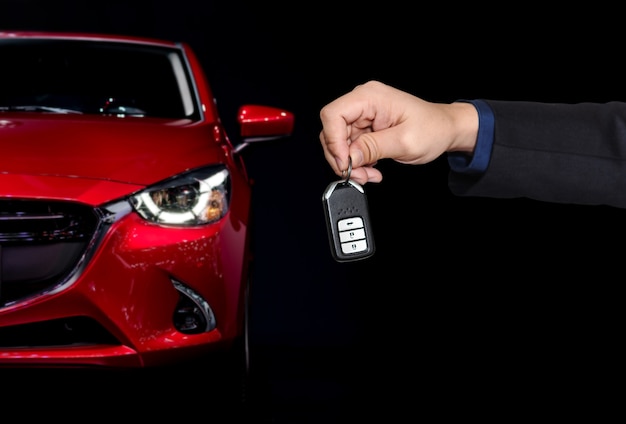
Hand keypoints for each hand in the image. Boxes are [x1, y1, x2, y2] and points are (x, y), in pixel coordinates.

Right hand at [319, 80, 478, 183]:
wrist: (446, 130)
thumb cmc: (433, 128)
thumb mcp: (404, 142)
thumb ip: (373, 148)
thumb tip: (349, 156)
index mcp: (371, 97)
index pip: (333, 115)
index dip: (333, 141)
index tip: (345, 162)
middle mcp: (364, 102)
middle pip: (332, 131)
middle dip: (342, 157)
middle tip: (358, 174)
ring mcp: (364, 115)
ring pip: (340, 142)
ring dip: (351, 163)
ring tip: (368, 174)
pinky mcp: (365, 127)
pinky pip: (350, 146)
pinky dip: (357, 161)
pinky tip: (370, 168)